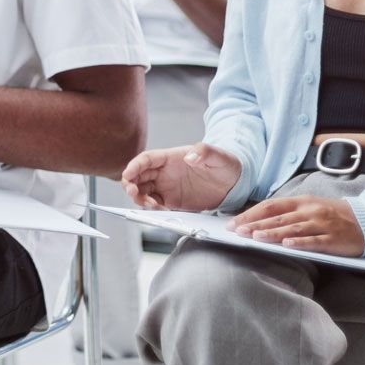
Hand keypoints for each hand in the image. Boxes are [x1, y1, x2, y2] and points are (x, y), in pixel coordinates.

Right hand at [121, 142, 240, 210]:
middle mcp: (165, 172)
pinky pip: (156, 205)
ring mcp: (167, 187)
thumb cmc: (226, 165)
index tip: (128, 174)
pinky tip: (159, 212)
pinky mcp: (173, 202)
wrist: (235, 184)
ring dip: (140, 199)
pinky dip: (153, 209)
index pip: (146, 159)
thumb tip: (190, 156)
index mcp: (171, 157)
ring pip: (144, 192)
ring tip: (149, 205)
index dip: (134, 166)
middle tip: (133, 193)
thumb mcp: (218, 156)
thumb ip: (204, 152)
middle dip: (131, 184)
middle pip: (139, 176)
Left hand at [232, 195, 364, 256]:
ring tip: (255, 237)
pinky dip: (300, 242)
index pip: (270, 206)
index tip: (234, 223)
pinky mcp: (334, 238)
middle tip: (238, 232)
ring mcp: (322, 224)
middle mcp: (310, 210)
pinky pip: (315, 241)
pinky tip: (287, 245)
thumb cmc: (333, 215)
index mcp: (301, 202)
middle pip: (278, 217)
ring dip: (273, 233)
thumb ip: (288, 214)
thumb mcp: (309, 208)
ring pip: (293, 228)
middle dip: (255, 224)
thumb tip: (258, 221)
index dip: (251, 214)